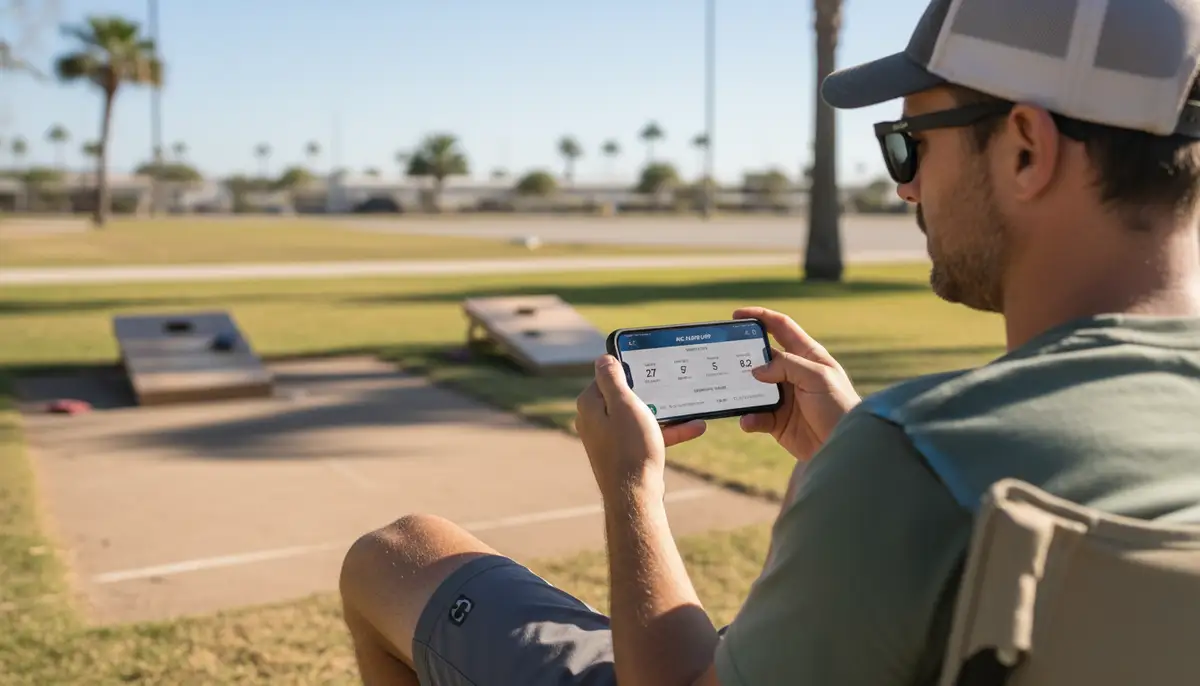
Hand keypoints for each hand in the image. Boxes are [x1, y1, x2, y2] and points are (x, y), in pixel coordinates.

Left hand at [575, 355, 706, 498]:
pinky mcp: (624, 454)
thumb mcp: (624, 404)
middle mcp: (595, 421)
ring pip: (640, 416)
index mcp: (590, 405)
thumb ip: (612, 378)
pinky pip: (646, 435)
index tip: (651, 366)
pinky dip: (667, 431)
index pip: (607, 376)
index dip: (630, 370)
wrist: (635, 496)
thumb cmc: (630, 448)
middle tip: (673, 383)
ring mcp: (610, 439)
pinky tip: (694, 427)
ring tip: (690, 405)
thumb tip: (603, 358)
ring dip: (666, 412)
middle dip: (652, 391)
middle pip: (626, 396)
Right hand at [733, 307, 859, 460]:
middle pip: (761, 357)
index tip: (737, 315)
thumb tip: (756, 370)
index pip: (781, 328)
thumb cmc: (839, 406)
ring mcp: (783, 397)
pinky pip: (755, 415)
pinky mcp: (776, 421)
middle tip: (722, 356)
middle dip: (741, 355)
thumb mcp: (818, 378)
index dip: (760, 317)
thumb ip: (788, 366)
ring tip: (728, 389)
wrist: (844, 447)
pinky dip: (749, 417)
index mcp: (807, 356)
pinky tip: (749, 420)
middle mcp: (792, 373)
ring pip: (753, 387)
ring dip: (740, 389)